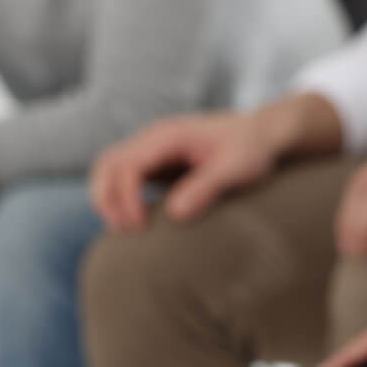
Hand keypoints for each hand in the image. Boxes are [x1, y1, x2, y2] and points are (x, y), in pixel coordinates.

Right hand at [90, 111, 279, 230]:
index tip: (142, 226)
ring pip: (107, 170)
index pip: (128, 165)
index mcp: (168, 136)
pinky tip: (137, 222)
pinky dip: (118, 199)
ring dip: (107, 200)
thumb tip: (175, 214)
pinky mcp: (154, 163)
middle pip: (106, 165)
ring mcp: (151, 149)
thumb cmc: (251, 149)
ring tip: (126, 230)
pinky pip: (121, 178)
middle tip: (129, 232)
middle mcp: (152, 139)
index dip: (127, 198)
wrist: (260, 135)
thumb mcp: (236, 168)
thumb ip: (207, 187)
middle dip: (108, 200)